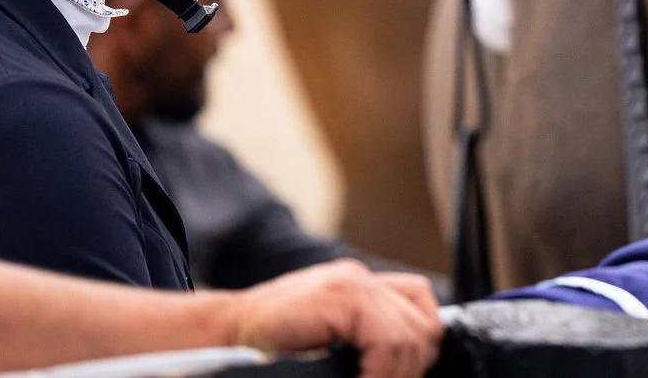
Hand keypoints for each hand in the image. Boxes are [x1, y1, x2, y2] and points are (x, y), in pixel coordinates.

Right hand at [230, 261, 442, 377]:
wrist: (223, 335)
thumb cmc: (267, 346)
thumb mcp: (327, 343)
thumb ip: (359, 343)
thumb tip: (401, 368)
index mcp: (359, 287)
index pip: (420, 304)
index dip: (420, 344)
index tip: (403, 375)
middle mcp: (360, 278)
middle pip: (424, 320)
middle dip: (414, 363)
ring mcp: (352, 283)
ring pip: (412, 333)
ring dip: (397, 372)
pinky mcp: (341, 296)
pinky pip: (387, 339)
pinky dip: (382, 370)